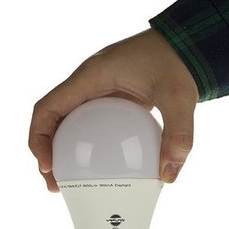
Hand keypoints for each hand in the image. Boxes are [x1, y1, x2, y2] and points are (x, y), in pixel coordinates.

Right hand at [29, 28, 198, 191]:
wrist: (189, 44)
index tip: (47, 166)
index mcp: (92, 76)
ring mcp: (98, 89)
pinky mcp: (111, 97)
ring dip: (63, 150)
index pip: (48, 107)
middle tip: (56, 185)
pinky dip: (86, 144)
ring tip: (71, 182)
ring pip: (67, 122)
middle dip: (47, 152)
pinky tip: (100, 167)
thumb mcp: (179, 98)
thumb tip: (169, 176)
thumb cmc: (178, 61)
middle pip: (52, 120)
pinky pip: (88, 123)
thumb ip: (177, 135)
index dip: (39, 138)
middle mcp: (88, 81)